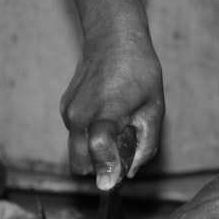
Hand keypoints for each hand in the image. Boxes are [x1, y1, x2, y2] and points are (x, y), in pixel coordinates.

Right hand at [59, 29, 163, 188]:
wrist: (113, 39)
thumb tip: (130, 172)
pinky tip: (108, 115)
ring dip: (95, 151)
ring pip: (76, 150)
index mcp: (105, 113)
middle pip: (80, 164)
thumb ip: (145, 145)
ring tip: (119, 127)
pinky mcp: (65, 107)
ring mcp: (68, 112)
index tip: (115, 180)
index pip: (98, 149)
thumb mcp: (154, 110)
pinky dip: (89, 136)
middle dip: (99, 167)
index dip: (107, 169)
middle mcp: (80, 115)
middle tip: (122, 152)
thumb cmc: (139, 71)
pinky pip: (75, 134)